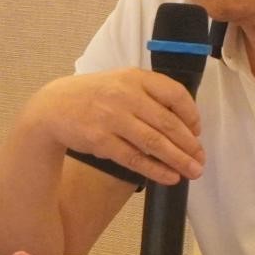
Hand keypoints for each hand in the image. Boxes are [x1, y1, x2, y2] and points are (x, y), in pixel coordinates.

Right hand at [28, 70, 202, 186]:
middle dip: (189, 144)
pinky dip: (155, 170)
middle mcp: (125, 95)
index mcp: (135, 77)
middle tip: (201, 159)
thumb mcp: (121, 83)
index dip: (191, 115)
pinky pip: (135, 158)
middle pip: (167, 122)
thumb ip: (149, 96)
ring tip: (193, 171)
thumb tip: (184, 124)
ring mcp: (112, 118)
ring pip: (154, 142)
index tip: (197, 132)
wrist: (53, 107)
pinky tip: (170, 177)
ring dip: (178, 159)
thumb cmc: (94, 96)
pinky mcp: (101, 141)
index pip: (175, 94)